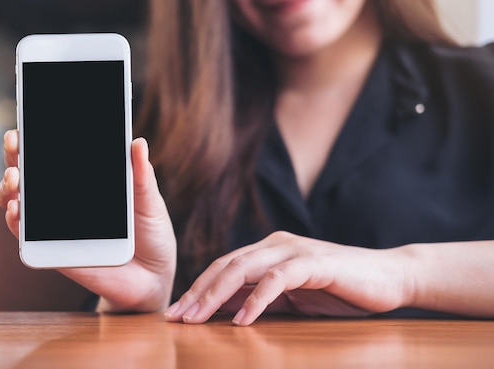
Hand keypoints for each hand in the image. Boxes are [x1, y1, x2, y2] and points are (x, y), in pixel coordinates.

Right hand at [0, 130, 176, 312]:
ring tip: (15, 180)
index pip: (53, 154)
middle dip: (15, 156)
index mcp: (85, 181)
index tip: (26, 124)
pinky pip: (27, 237)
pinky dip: (16, 222)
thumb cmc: (152, 231)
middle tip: (16, 145)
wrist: (155, 275)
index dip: (35, 138)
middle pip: (28, 173)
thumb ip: (141, 175)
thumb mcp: (150, 200)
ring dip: (8, 188)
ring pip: (19, 202)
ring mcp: (56, 226)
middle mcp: (65, 201)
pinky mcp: (56, 252)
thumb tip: (138, 143)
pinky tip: (17, 211)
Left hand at [164, 231, 408, 324]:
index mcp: (268, 250)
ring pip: (245, 268)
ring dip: (217, 295)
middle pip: (226, 266)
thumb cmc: (340, 288)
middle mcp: (275, 244)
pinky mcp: (314, 262)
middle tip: (175, 318)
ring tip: (197, 318)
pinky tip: (244, 320)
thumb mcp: (293, 297)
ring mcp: (294, 251)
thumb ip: (262, 298)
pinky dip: (258, 299)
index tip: (176, 314)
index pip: (223, 267)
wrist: (389, 276)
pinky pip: (279, 279)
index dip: (197, 289)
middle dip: (197, 292)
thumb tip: (227, 312)